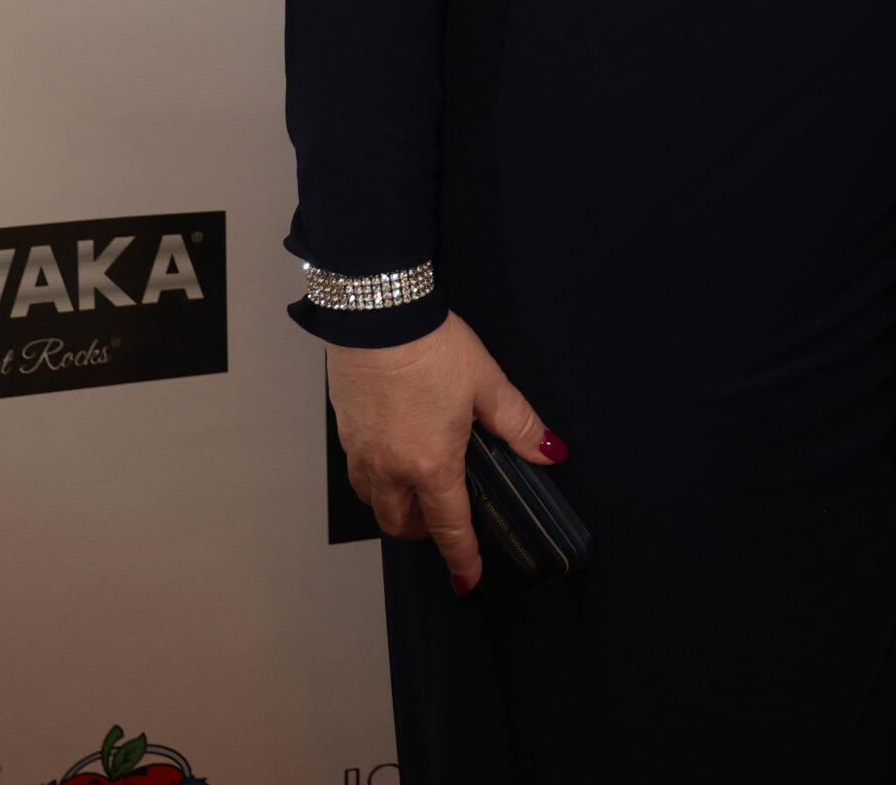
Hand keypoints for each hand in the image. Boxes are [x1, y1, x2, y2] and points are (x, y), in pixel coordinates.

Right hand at [325, 311, 564, 591]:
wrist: (378, 316)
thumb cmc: (432, 348)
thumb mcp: (488, 384)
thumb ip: (520, 424)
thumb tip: (550, 451)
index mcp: (431, 465)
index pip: (450, 527)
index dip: (462, 557)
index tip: (468, 579)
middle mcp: (390, 469)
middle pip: (402, 524)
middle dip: (424, 533)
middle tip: (445, 524)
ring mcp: (362, 453)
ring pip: (376, 503)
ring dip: (397, 510)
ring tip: (419, 493)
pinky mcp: (345, 433)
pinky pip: (359, 475)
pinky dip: (377, 481)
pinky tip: (392, 457)